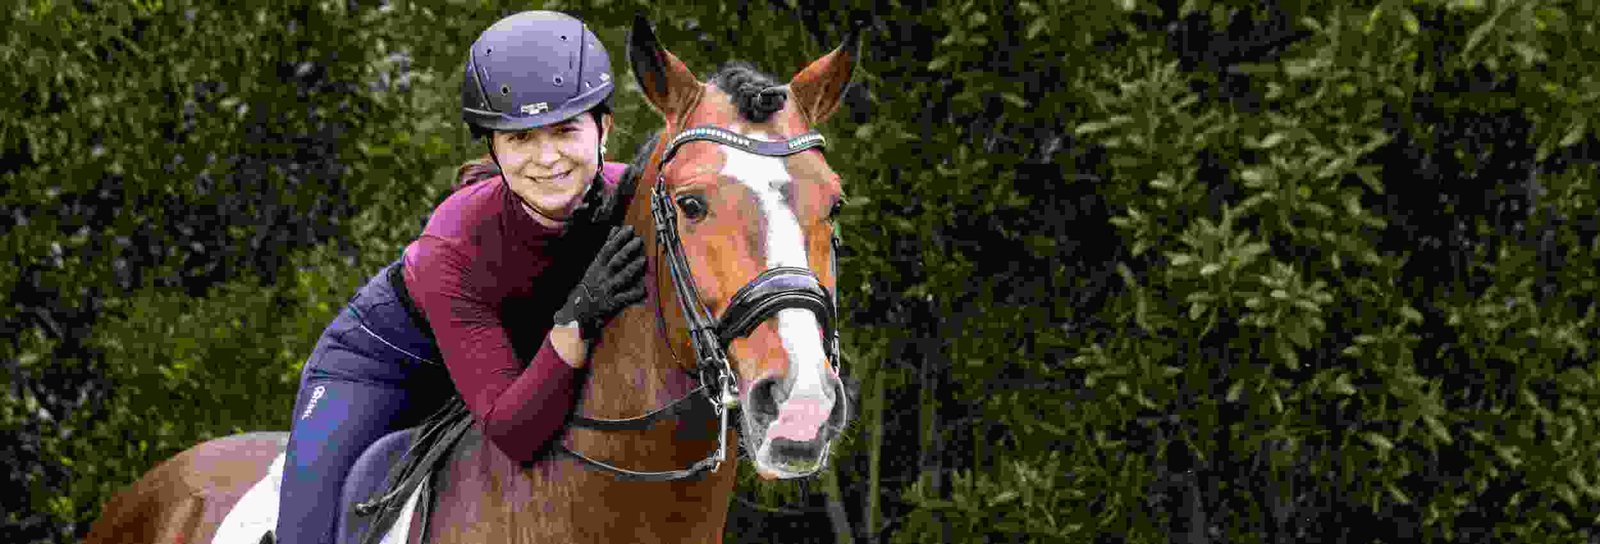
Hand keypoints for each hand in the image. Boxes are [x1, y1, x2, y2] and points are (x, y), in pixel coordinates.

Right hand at [552, 224, 645, 341]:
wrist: (579, 307)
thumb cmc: (591, 283)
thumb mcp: (596, 263)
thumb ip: (607, 245)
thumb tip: (616, 228)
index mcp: (598, 265)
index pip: (608, 249)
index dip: (618, 238)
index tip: (629, 229)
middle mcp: (602, 276)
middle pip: (615, 261)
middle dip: (626, 250)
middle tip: (638, 241)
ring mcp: (607, 289)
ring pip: (620, 278)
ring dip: (632, 269)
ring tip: (642, 259)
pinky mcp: (612, 303)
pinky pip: (625, 297)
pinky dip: (634, 294)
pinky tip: (644, 288)